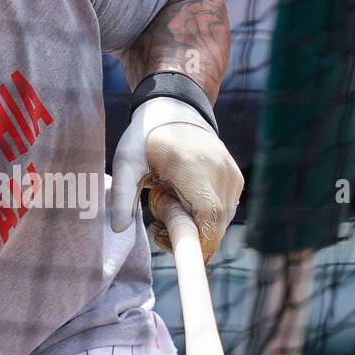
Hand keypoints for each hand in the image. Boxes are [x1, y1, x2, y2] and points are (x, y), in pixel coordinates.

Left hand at [109, 98, 243, 260]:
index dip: (196, 244)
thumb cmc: (146, 138)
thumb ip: (121, 197)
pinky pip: (223, 212)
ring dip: (194, 226)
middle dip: (187, 236)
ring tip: (166, 204)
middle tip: (157, 223)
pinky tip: (182, 200)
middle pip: (215, 228)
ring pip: (220, 223)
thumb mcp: (126, 164)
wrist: (175, 110)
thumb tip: (119, 230)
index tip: (167, 241)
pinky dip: (203, 216)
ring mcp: (232, 177)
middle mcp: (221, 174)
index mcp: (195, 170)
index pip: (210, 222)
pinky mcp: (236, 180)